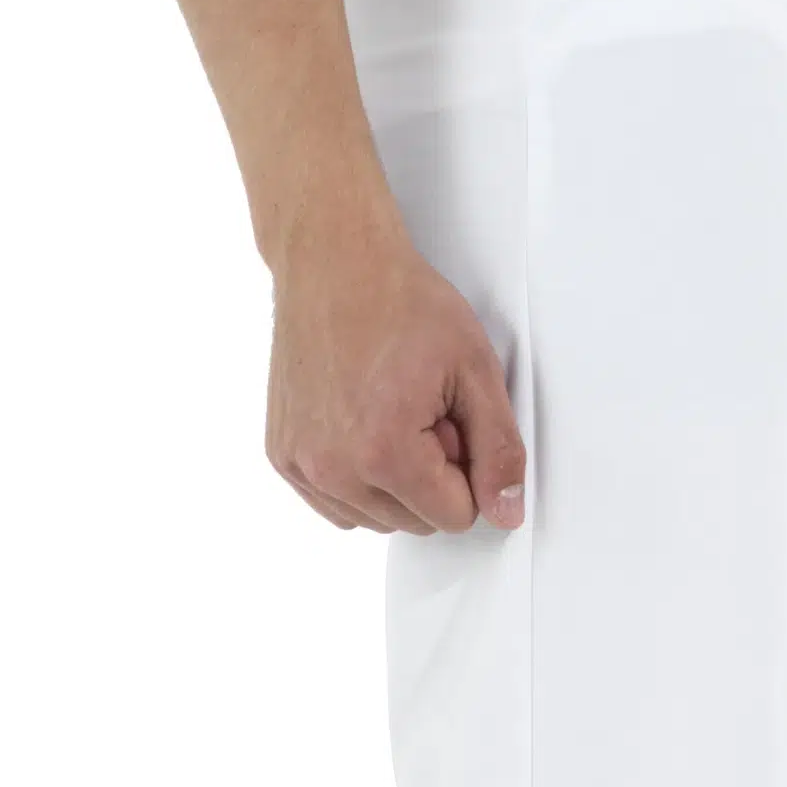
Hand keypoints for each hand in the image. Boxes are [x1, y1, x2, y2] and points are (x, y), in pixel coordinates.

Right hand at [266, 217, 527, 534]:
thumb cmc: (401, 303)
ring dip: (394, 482)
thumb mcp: (475, 370)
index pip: (455, 517)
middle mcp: (333, 468)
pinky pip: (335, 504)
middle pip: (415, 523)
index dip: (468, 469)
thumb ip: (498, 450)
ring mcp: (301, 464)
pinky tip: (362, 424)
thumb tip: (504, 514)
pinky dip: (356, 479)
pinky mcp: (281, 455)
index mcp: (384, 453)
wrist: (334, 264)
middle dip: (431, 477)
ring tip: (391, 412)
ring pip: (375, 519)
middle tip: (421, 409)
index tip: (452, 419)